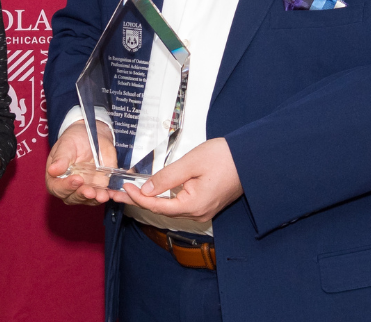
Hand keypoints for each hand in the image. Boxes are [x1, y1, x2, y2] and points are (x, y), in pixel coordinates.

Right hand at [45, 123, 120, 205]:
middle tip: (90, 191)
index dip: (66, 187)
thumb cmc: (74, 140)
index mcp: (56, 177)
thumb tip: (53, 170)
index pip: (57, 188)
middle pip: (72, 198)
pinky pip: (103, 195)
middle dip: (82, 195)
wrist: (92, 135)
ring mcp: (85, 188)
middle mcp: (70, 187)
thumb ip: (60, 158)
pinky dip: (108, 195)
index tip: (77, 179)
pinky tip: (112, 194)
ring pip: (88, 199)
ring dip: (95, 199)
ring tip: (102, 196)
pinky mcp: (99, 187)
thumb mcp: (66, 145)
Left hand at [120, 137, 241, 223]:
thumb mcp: (191, 163)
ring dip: (151, 199)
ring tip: (131, 191)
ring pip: (171, 207)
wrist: (252, 158)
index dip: (138, 198)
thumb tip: (146, 190)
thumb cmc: (225, 157)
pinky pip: (181, 203)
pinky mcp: (206, 203)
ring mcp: (203, 210)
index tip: (123, 188)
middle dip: (140, 200)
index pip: (158, 206)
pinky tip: (153, 191)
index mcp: (194, 205)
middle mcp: (199, 213)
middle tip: (118, 193)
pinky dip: (165, 198)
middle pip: (162, 209)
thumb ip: (166, 178)